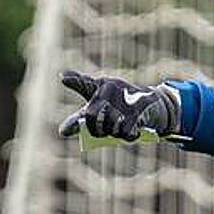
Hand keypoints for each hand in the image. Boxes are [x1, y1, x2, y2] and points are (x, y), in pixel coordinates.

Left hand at [58, 70, 180, 140]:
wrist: (151, 104)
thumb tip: (62, 131)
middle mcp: (110, 87)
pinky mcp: (141, 105)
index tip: (64, 78)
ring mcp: (126, 95)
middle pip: (92, 116)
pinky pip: (127, 130)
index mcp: (97, 86)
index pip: (84, 83)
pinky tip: (133, 131)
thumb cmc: (118, 107)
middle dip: (95, 129)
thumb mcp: (98, 110)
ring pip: (111, 126)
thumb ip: (79, 119)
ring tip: (119, 129)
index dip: (74, 81)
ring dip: (114, 133)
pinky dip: (129, 135)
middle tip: (100, 133)